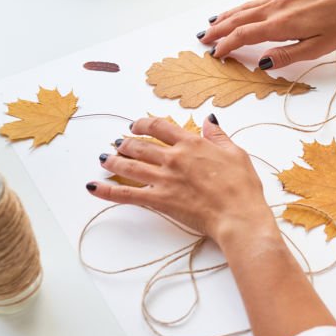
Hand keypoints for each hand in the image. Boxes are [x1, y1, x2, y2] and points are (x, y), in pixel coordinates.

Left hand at [86, 115, 276, 245]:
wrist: (237, 215)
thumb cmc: (242, 187)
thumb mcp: (235, 153)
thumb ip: (218, 136)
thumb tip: (209, 120)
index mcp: (191, 143)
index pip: (160, 126)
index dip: (144, 123)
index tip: (137, 125)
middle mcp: (173, 158)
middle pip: (140, 145)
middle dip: (125, 143)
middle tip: (118, 144)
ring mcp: (164, 179)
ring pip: (130, 166)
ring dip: (113, 161)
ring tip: (104, 159)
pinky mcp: (159, 200)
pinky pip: (126, 194)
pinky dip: (107, 191)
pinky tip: (93, 187)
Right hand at [198, 0, 335, 68]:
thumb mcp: (316, 48)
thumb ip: (287, 55)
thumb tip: (261, 63)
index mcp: (280, 25)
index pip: (244, 36)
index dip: (226, 45)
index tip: (215, 54)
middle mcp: (276, 8)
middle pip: (239, 19)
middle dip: (219, 30)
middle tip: (203, 38)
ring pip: (247, 6)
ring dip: (228, 14)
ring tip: (213, 21)